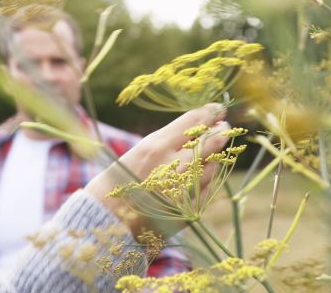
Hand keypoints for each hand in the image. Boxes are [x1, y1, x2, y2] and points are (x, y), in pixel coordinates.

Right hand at [85, 103, 229, 233]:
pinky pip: (207, 188)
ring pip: (212, 165)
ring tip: (209, 153)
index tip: (217, 110)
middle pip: (210, 142)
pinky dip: (206, 180)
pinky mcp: (189, 208)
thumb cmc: (119, 181)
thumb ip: (168, 142)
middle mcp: (174, 165)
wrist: (107, 219)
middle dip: (220, 132)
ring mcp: (184, 188)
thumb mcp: (139, 152)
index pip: (193, 121)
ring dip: (214, 157)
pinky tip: (200, 176)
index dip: (210, 113)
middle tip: (223, 128)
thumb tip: (197, 130)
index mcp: (157, 146)